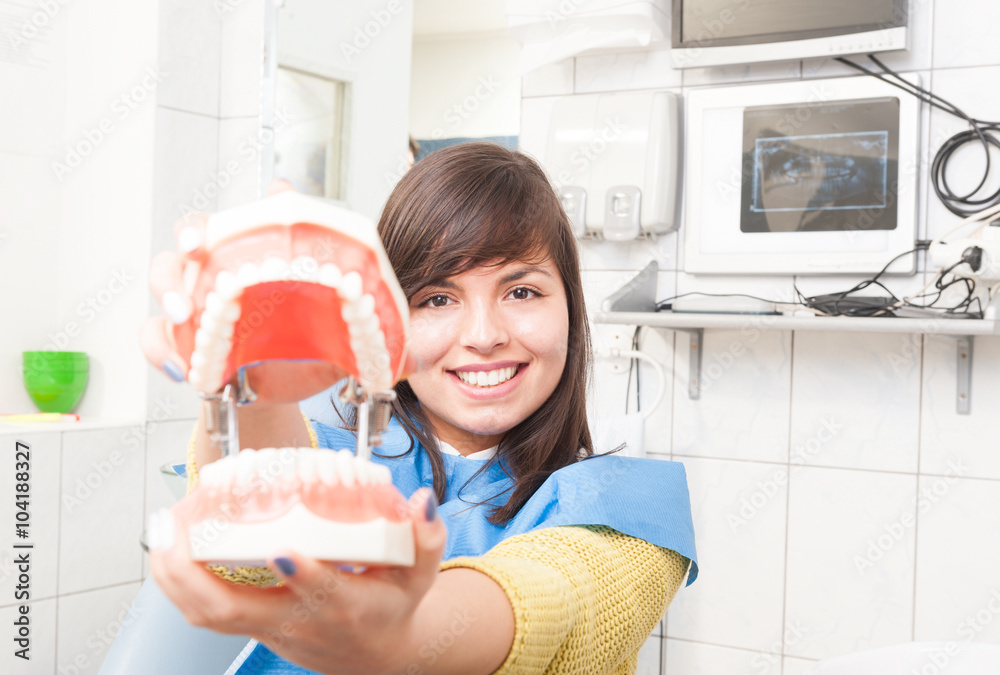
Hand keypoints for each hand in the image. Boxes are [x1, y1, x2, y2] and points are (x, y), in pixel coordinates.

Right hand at [138, 183, 348, 403]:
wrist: (284, 388)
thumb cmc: (307, 344)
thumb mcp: (334, 324)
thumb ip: (349, 308)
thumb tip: (379, 310)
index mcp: (256, 254)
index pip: (234, 221)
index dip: (229, 214)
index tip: (226, 223)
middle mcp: (221, 268)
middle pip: (190, 237)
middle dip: (189, 240)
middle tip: (196, 254)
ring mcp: (196, 300)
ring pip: (164, 277)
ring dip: (170, 292)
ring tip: (184, 316)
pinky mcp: (180, 338)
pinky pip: (153, 336)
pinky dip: (161, 349)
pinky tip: (181, 367)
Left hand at [149, 488, 446, 674]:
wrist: (372, 655)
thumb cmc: (391, 609)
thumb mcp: (420, 575)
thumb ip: (426, 538)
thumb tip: (421, 502)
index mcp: (343, 604)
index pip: (320, 592)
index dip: (301, 573)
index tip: (282, 549)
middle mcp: (297, 619)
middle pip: (232, 609)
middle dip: (193, 571)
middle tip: (177, 524)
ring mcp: (267, 625)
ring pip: (206, 613)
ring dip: (173, 575)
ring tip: (159, 529)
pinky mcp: (250, 624)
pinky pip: (202, 612)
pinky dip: (175, 582)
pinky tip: (164, 549)